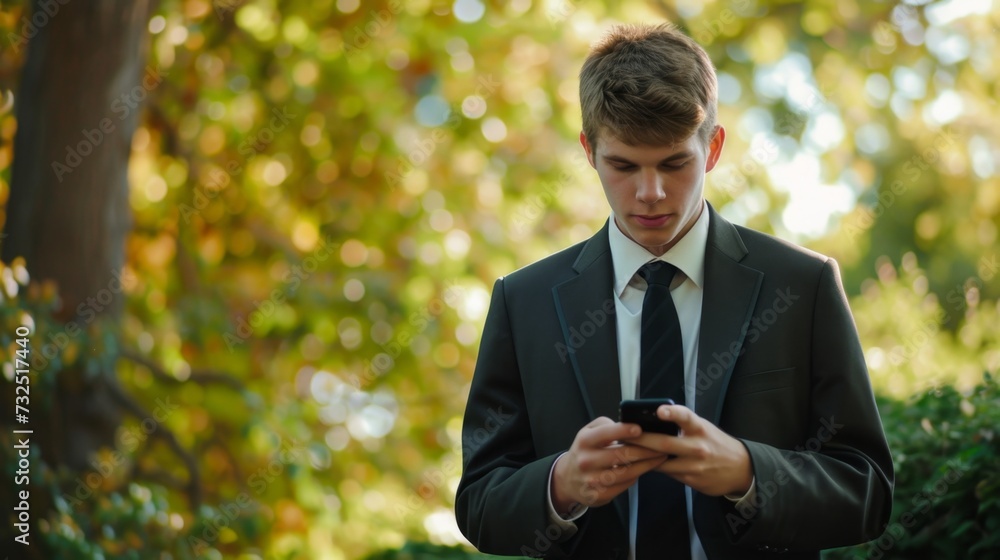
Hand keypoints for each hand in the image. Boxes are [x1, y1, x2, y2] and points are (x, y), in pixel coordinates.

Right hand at [551, 417, 666, 512]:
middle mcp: (587, 461)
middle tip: (663, 445)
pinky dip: (637, 476)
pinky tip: (644, 469)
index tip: (640, 429)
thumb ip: (605, 425)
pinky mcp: (600, 495)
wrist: (567, 478)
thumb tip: (628, 425)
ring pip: (627, 472)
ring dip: (648, 465)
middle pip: (623, 455)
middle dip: (646, 450)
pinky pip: (625, 485)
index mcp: (584, 441)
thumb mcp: (587, 432)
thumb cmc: (584, 451)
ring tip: (660, 457)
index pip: (606, 433)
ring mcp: (593, 480)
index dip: (624, 430)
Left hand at [623, 405, 752, 496]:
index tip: (659, 410)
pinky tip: (644, 463)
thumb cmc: (716, 443)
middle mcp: (698, 447)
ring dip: (644, 457)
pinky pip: (668, 473)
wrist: (740, 469)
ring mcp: (695, 465)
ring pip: (662, 462)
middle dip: (642, 440)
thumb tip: (653, 419)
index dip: (672, 413)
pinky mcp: (692, 480)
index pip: (686, 417)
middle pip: (665, 444)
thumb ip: (683, 424)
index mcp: (700, 429)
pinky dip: (655, 467)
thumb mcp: (703, 428)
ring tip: (627, 450)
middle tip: (624, 435)